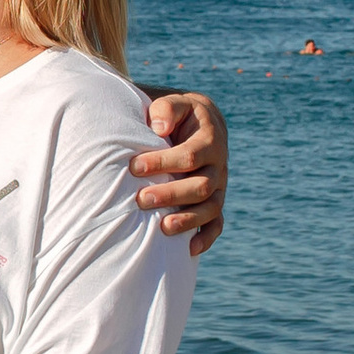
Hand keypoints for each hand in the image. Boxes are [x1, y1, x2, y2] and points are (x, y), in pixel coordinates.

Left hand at [133, 89, 227, 252]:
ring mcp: (219, 186)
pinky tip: (189, 250)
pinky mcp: (215, 201)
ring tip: (163, 228)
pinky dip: (206, 237)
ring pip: (210, 208)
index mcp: (210, 139)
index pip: (190, 156)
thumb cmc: (177, 114)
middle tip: (141, 199)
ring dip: (188, 219)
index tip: (134, 167)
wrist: (197, 123)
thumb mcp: (173, 104)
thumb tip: (159, 127)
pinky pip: (217, 224)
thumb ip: (167, 109)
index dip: (163, 163)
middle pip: (202, 186)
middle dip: (171, 194)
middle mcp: (219, 165)